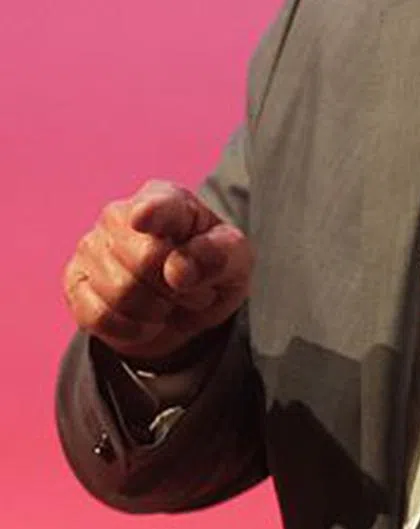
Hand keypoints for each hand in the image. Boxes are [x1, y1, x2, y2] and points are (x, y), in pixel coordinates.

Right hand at [62, 179, 251, 365]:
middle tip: (191, 290)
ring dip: (156, 311)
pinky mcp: (74, 283)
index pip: (157, 206)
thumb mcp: (236, 259)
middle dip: (176, 289)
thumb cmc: (212, 267)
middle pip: (144, 260)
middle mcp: (120, 215)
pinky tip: (145, 321)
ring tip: (170, 303)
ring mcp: (91, 247)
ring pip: (119, 293)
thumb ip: (218, 255)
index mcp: (167, 199)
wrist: (187, 304)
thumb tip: (178, 270)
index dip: (151, 213)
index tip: (144, 219)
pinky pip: (97, 316)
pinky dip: (130, 329)